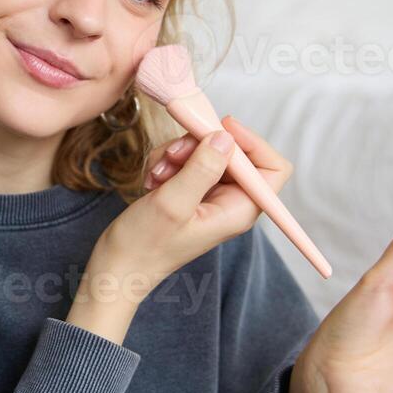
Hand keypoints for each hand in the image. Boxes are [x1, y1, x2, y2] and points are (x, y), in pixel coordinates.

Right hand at [97, 115, 294, 292]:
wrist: (119, 264)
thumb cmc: (145, 245)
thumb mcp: (173, 203)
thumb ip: (202, 168)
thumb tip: (225, 137)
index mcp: (239, 210)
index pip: (273, 168)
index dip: (253, 143)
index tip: (219, 128)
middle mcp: (231, 201)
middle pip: (234, 152)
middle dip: (200, 147)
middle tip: (172, 157)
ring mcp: (211, 195)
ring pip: (206, 151)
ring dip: (178, 154)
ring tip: (157, 175)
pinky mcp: (192, 190)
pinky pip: (188, 160)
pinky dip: (167, 162)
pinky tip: (153, 181)